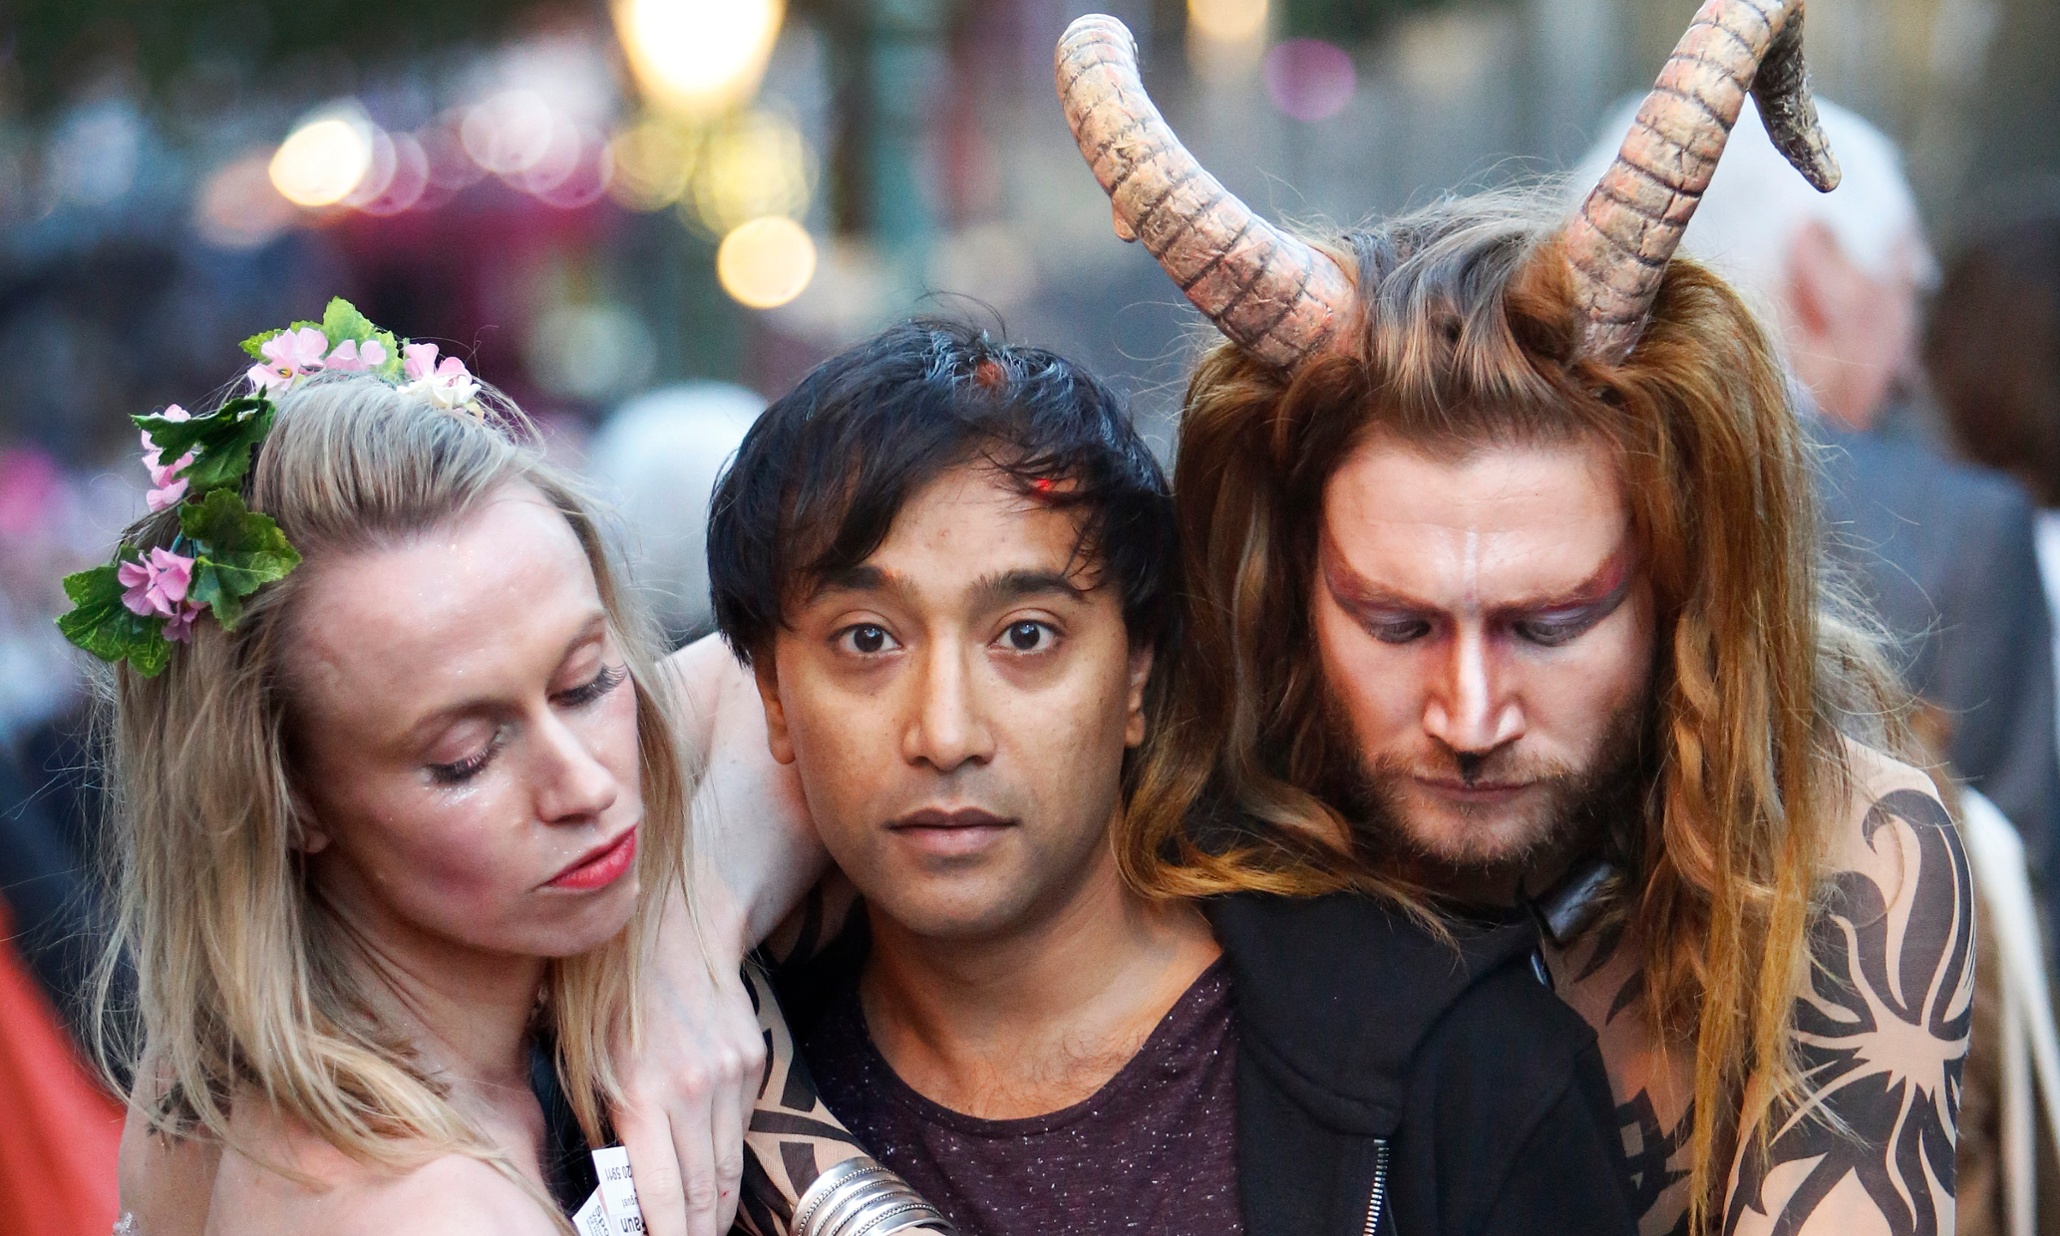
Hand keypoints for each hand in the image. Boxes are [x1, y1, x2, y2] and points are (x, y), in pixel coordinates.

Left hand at [616, 892, 766, 1235]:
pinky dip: (723, 1158)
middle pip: (703, 1192)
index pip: (662, 1194)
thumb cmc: (608, 996)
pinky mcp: (753, 1065)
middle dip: (696, 1234)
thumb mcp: (582, 1060)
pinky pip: (738, 1129)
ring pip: (728, 1168)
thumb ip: (599, 1125)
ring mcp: (731, 1077)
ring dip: (714, 1209)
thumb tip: (612, 1189)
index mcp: (643, 1093)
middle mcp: (694, 1090)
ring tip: (701, 1231)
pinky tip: (707, 1171)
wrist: (674, 932)